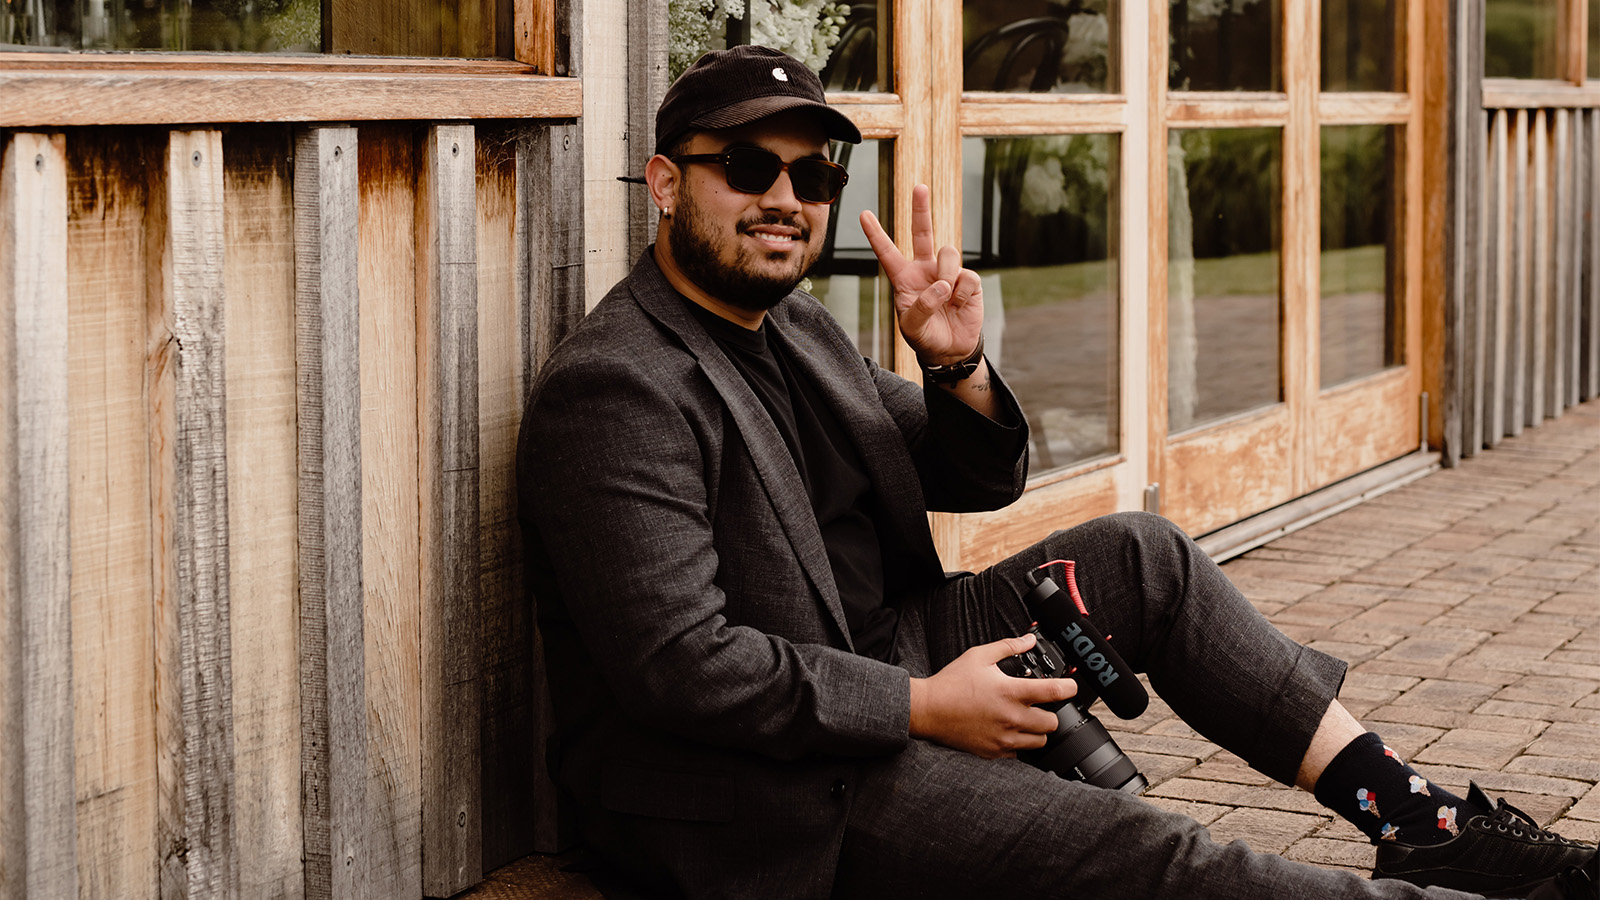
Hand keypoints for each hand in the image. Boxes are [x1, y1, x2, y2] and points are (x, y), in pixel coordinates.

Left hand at [860, 184, 984, 366]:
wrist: (951, 350)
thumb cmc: (926, 336)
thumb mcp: (913, 326)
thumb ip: (922, 306)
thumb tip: (942, 285)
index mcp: (904, 278)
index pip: (887, 253)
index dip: (876, 234)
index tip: (863, 214)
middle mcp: (925, 269)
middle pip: (922, 233)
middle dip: (921, 209)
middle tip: (919, 186)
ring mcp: (947, 273)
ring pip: (948, 253)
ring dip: (947, 273)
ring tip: (947, 295)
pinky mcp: (968, 281)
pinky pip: (966, 276)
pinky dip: (962, 292)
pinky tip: (959, 304)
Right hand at [908, 633, 1078, 758]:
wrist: (927, 710)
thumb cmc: (951, 683)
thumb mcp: (979, 656)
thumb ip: (1008, 647)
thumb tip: (1028, 640)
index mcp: (1010, 692)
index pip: (1054, 692)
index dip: (1070, 688)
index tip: (1071, 686)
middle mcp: (1011, 718)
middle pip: (1052, 723)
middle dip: (1050, 713)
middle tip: (1040, 706)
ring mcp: (1003, 738)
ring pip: (1039, 742)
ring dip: (1037, 731)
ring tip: (1025, 720)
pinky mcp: (993, 752)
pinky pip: (1019, 754)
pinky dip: (1018, 744)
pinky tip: (1008, 731)